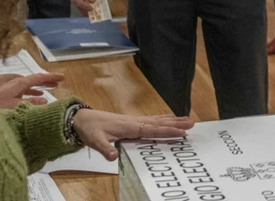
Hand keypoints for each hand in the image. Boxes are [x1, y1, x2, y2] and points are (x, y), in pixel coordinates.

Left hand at [0, 72, 65, 108]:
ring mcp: (12, 88)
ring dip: (41, 86)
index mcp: (19, 83)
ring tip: (51, 88)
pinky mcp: (8, 94)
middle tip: (60, 81)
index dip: (51, 77)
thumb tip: (45, 100)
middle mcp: (16, 83)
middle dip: (48, 80)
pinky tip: (37, 96)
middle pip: (35, 79)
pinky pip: (25, 90)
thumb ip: (31, 103)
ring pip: (30, 85)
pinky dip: (33, 91)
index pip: (38, 77)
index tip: (62, 77)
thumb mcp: (15, 106)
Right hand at [65, 0, 96, 12]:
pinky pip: (78, 0)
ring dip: (84, 7)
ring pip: (77, 2)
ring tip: (92, 13)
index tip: (91, 9)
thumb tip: (92, 1)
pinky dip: (84, 3)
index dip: (83, 5)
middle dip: (84, 9)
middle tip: (93, 14)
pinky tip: (90, 6)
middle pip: (76, 3)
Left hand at [72, 110, 193, 160]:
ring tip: (187, 119)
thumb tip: (113, 156)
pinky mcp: (132, 121)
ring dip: (172, 120)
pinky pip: (151, 120)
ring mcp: (134, 120)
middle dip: (175, 123)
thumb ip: (105, 149)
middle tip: (192, 123)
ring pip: (157, 120)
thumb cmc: (90, 129)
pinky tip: (168, 119)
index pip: (152, 130)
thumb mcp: (95, 140)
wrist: (82, 119)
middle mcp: (134, 122)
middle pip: (159, 122)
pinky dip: (162, 119)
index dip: (167, 131)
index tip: (181, 132)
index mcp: (128, 127)